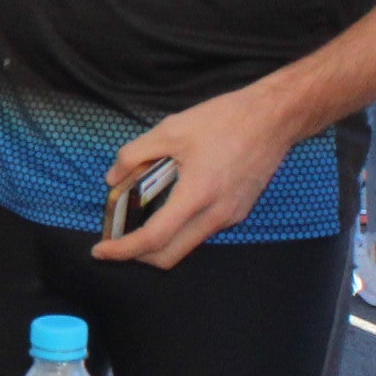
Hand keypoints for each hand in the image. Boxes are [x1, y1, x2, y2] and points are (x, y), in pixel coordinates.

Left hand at [94, 85, 296, 267]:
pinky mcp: (239, 212)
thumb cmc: (224, 120)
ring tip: (140, 219)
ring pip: (187, 246)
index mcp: (197, 195)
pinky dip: (180, 229)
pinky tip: (171, 205)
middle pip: (170, 256)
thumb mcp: (170, 129)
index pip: (154, 238)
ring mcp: (230, 217)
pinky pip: (202, 231)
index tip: (101, 251)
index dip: (123, 250)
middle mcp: (216, 215)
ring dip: (160, 242)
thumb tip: (113, 178)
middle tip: (117, 240)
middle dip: (138, 255)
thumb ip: (134, 154)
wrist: (274, 119)